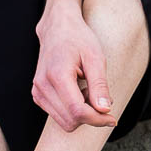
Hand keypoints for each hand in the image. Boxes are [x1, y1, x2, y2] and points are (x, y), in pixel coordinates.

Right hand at [32, 3, 116, 130]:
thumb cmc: (78, 39)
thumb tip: (104, 110)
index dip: (97, 119)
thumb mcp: (95, 58)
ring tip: (88, 90)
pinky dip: (72, 110)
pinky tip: (78, 91)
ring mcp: (38, 92)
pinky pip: (59, 115)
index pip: (77, 111)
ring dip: (81, 113)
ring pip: (65, 122)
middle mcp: (43, 86)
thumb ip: (99, 85)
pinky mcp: (38, 95)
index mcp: (57, 75)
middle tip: (100, 97)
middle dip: (90, 116)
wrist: (57, 28)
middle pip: (71, 121)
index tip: (112, 118)